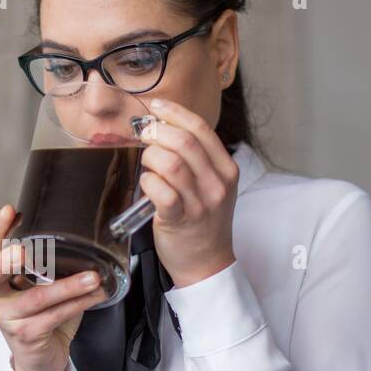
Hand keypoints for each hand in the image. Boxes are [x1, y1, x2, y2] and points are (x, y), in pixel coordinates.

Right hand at [0, 205, 106, 370]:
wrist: (41, 360)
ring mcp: (7, 318)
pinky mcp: (25, 335)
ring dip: (68, 286)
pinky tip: (96, 296)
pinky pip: (54, 316)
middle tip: (26, 249)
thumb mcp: (43, 286)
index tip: (9, 210)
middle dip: (8, 259)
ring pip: (37, 298)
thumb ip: (51, 266)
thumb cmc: (44, 317)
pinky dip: (78, 304)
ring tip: (93, 277)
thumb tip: (87, 238)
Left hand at [138, 98, 238, 286]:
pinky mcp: (180, 219)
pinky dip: (148, 182)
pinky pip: (161, 191)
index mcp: (226, 169)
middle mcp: (217, 183)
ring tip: (147, 164)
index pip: (201, 129)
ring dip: (150, 157)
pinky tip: (147, 185)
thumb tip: (164, 128)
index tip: (157, 107)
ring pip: (170, 162)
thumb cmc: (203, 222)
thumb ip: (196, 159)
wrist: (207, 263)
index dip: (175, 112)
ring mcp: (200, 202)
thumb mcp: (211, 185)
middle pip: (184, 141)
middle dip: (157, 132)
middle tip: (145, 137)